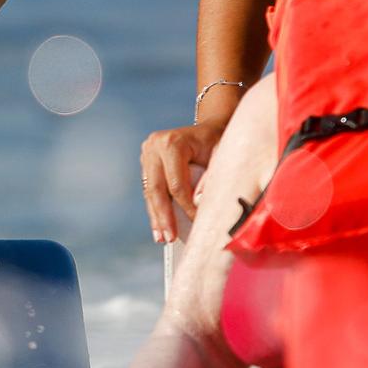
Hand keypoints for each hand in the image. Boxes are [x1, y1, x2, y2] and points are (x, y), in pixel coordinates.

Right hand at [140, 120, 222, 243]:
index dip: (185, 207)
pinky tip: (158, 226)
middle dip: (164, 217)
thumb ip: (210, 178)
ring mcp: (146, 153)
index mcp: (172, 143)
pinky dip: (155, 208)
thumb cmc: (219, 142)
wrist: (209, 129)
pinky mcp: (145, 162)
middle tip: (169, 239)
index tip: (196, 223)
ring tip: (162, 238)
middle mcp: (154, 146)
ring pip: (150, 191)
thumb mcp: (221, 156)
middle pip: (157, 189)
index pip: (176, 184)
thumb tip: (197, 203)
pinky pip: (150, 189)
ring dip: (156, 216)